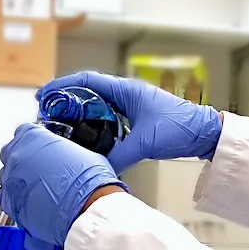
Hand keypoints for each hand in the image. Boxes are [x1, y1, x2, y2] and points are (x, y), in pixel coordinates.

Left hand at [0, 123, 124, 245]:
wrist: (87, 207)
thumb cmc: (89, 180)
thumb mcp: (81, 152)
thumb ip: (62, 151)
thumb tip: (64, 157)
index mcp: (32, 136)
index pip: (23, 132)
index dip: (32, 142)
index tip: (39, 150)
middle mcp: (16, 153)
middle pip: (10, 153)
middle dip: (22, 161)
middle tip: (39, 171)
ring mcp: (10, 177)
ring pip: (5, 175)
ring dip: (17, 180)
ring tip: (36, 190)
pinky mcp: (8, 201)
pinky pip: (2, 196)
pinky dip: (13, 199)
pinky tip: (28, 202)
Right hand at [37, 72, 223, 172]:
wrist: (205, 132)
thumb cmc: (181, 128)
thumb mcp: (146, 143)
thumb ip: (120, 156)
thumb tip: (98, 168)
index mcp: (125, 89)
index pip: (86, 81)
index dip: (61, 86)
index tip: (43, 96)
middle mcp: (126, 93)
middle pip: (87, 90)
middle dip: (64, 99)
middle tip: (45, 112)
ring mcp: (132, 104)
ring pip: (97, 103)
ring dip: (78, 110)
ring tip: (59, 123)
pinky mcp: (137, 116)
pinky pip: (108, 115)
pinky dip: (94, 121)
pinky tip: (86, 135)